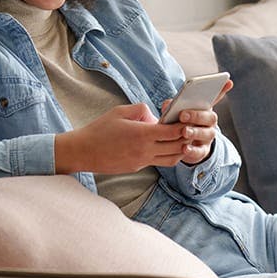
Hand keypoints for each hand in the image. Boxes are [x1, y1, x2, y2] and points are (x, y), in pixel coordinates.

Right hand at [54, 103, 196, 173]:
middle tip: (192, 129)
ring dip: (179, 150)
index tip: (189, 119)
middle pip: (177, 147)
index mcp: (142, 135)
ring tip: (183, 140)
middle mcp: (145, 150)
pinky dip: (167, 155)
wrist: (83, 152)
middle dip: (187, 139)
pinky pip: (158, 162)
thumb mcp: (120, 112)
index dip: (184, 126)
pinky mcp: (137, 167)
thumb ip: (141, 110)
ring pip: (171, 159)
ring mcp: (142, 161)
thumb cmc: (99, 129)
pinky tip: (166, 147)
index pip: (173, 132)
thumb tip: (155, 116)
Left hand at [160, 79, 233, 164]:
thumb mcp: (175, 112)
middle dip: (196, 115)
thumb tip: (167, 104)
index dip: (222, 89)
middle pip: (209, 117)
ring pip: (206, 134)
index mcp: (204, 109)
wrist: (181, 145)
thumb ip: (172, 106)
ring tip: (184, 132)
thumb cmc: (178, 123)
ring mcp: (207, 137)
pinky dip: (192, 150)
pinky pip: (200, 151)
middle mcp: (209, 123)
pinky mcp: (202, 152)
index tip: (227, 81)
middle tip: (182, 115)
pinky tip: (184, 148)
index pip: (215, 97)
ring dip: (194, 132)